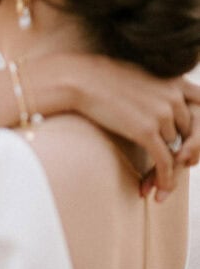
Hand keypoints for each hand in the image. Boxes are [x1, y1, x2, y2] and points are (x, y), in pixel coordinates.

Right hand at [65, 57, 199, 197]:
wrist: (81, 80)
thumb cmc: (103, 79)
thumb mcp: (141, 77)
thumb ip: (159, 91)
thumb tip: (163, 112)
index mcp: (177, 82)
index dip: (198, 134)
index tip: (189, 151)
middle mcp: (175, 97)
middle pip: (188, 136)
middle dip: (182, 157)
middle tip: (176, 173)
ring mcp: (163, 114)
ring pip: (176, 152)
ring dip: (166, 172)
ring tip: (154, 187)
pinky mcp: (148, 130)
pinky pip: (165, 162)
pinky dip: (165, 179)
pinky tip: (160, 191)